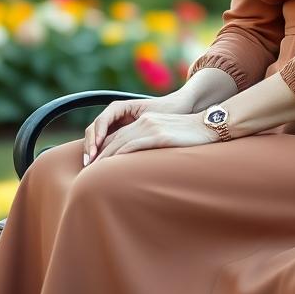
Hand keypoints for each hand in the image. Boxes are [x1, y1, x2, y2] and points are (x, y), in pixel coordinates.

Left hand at [89, 109, 215, 162]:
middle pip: (114, 138)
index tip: (93, 164)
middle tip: (86, 171)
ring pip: (119, 143)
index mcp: (145, 120)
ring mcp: (150, 127)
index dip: (103, 148)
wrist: (208, 126)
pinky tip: (110, 166)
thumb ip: (153, 143)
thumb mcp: (167, 136)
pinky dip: (118, 156)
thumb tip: (143, 161)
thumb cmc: (191, 136)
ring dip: (104, 158)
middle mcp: (144, 121)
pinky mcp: (158, 135)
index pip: (118, 135)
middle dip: (98, 155)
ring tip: (92, 172)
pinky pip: (132, 146)